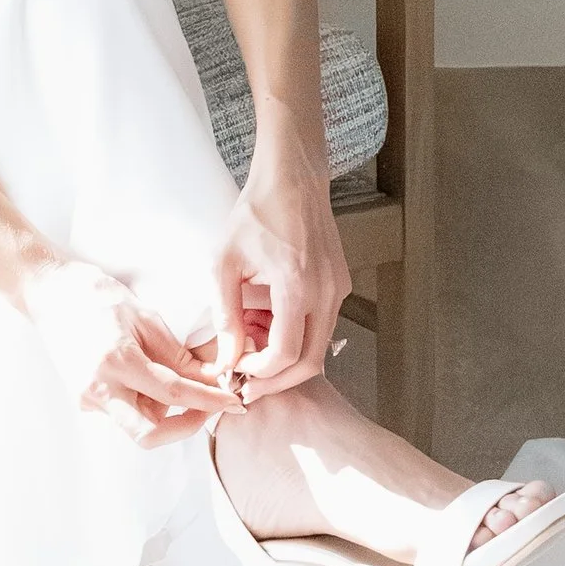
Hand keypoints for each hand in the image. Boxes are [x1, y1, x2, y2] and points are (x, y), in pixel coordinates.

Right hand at [23, 258, 231, 446]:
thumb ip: (177, 355)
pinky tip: (149, 379)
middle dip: (184, 428)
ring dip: (164, 414)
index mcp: (117, 361)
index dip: (208, 401)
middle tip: (207, 409)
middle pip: (149, 435)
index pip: (173, 393)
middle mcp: (99, 388)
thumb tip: (210, 379)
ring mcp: (87, 398)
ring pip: (136, 427)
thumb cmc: (97, 296)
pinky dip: (144, 404)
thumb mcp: (145, 318)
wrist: (49, 294)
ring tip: (177, 383)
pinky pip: (122, 413)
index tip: (233, 401)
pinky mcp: (83, 400)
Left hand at [211, 147, 351, 398]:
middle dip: (277, 380)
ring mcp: (339, 288)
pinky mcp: (341, 284)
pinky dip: (298, 337)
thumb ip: (224, 314)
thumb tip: (225, 360)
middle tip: (246, 386)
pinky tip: (268, 326)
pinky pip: (322, 325)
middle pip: (310, 361)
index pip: (286, 353)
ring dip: (287, 360)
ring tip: (252, 353)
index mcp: (296, 284)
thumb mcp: (224, 262)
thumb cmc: (255, 214)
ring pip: (320, 346)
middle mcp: (326, 291)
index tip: (235, 369)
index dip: (259, 372)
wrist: (292, 179)